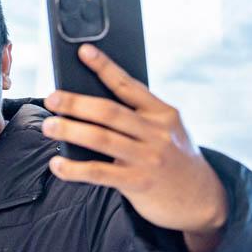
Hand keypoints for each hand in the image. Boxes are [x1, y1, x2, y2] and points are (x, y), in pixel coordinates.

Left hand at [42, 44, 226, 251]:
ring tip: (48, 125)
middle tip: (51, 98)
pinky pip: (99, 173)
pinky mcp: (138, 183)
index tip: (83, 51)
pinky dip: (74, 169)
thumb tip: (88, 102)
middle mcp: (156, 133)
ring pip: (101, 139)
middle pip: (109, 112)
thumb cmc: (173, 159)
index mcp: (163, 114)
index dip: (104, 67)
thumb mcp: (166, 131)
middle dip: (77, 102)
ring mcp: (148, 158)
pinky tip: (57, 164)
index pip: (128, 85)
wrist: (203, 200)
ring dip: (70, 130)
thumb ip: (137, 117)